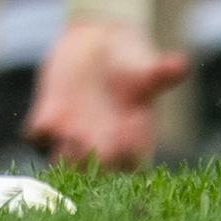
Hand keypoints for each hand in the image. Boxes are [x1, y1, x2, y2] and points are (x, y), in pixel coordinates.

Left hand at [27, 15, 188, 170]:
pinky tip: (45, 123)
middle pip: (94, 173)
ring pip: (63, 162)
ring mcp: (72, 136)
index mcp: (131, 142)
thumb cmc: (130, 65)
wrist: (97, 47)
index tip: (128, 152)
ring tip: (70, 138)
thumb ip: (162, 72)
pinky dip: (39, 133)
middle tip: (96, 152)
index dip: (127, 165)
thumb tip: (182, 65)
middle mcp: (101, 147)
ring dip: (63, 157)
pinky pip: (38, 135)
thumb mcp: (147, 68)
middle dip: (92, 168)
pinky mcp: (48, 119)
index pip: (130, 167)